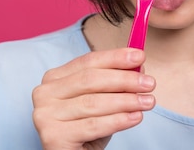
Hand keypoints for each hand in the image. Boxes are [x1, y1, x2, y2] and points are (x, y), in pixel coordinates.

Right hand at [32, 48, 155, 149]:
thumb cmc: (88, 129)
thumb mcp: (102, 101)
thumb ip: (115, 83)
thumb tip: (138, 67)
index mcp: (55, 78)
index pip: (88, 61)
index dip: (115, 57)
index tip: (140, 56)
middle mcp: (44, 93)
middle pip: (90, 80)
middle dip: (124, 80)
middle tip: (149, 83)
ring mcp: (45, 115)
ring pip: (93, 103)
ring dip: (126, 101)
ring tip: (148, 102)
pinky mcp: (52, 136)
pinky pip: (92, 125)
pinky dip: (118, 120)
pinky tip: (135, 117)